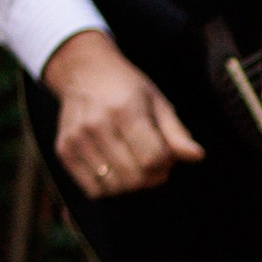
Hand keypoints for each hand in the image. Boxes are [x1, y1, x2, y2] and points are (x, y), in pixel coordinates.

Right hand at [43, 26, 202, 194]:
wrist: (84, 72)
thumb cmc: (127, 89)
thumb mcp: (158, 103)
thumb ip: (177, 133)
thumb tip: (197, 157)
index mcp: (125, 110)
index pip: (153, 159)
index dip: (165, 164)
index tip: (165, 155)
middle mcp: (97, 125)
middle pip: (134, 177)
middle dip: (151, 176)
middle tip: (151, 162)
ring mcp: (77, 139)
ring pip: (114, 187)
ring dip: (130, 183)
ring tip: (132, 163)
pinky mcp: (64, 150)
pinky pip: (93, 190)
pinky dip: (108, 186)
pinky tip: (113, 167)